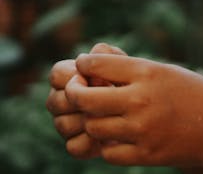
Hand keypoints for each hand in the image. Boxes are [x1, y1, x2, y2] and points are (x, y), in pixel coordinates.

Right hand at [46, 43, 124, 158]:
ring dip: (87, 121)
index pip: (56, 75)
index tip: (102, 79)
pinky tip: (109, 137)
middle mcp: (61, 100)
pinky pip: (74, 147)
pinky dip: (90, 143)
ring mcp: (66, 124)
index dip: (76, 77)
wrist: (146, 111)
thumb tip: (94, 56)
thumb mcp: (126, 64)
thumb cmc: (131, 81)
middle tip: (109, 102)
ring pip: (63, 125)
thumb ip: (109, 56)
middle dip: (82, 101)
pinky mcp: (76, 145)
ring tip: (112, 118)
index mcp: (67, 76)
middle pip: (56, 102)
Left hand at [66, 52, 202, 168]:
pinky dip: (106, 144)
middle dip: (75, 93)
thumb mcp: (162, 70)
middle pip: (85, 98)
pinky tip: (115, 135)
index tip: (84, 67)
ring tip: (98, 115)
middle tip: (77, 91)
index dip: (83, 65)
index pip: (95, 64)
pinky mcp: (146, 155)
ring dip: (91, 120)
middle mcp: (141, 100)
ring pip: (93, 127)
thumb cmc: (192, 93)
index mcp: (147, 72)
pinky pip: (108, 152)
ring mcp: (143, 130)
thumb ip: (128, 68)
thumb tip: (90, 62)